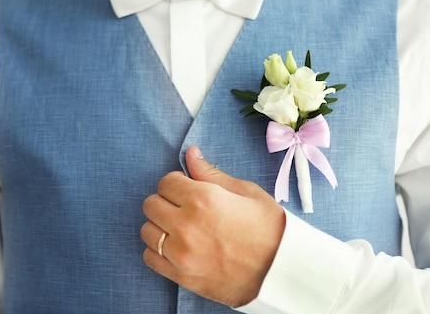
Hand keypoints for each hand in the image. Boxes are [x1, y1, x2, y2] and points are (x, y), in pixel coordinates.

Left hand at [141, 146, 285, 306]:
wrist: (282, 271)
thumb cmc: (269, 229)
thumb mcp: (246, 192)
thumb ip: (211, 174)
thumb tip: (191, 154)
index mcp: (202, 199)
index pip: (165, 182)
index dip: (176, 183)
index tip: (186, 188)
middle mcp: (186, 225)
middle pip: (151, 204)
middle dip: (165, 201)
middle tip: (182, 207)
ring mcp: (181, 253)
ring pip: (147, 231)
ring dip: (160, 226)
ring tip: (180, 228)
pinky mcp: (181, 276)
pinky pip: (149, 257)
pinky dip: (157, 251)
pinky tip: (175, 247)